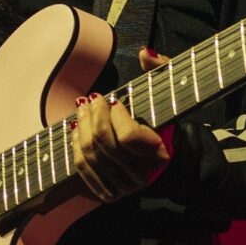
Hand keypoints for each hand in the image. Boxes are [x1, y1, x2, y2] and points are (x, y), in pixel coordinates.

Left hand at [70, 49, 173, 201]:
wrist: (168, 163)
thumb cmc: (165, 124)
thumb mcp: (169, 95)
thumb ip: (161, 71)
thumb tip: (145, 53)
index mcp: (159, 153)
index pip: (129, 137)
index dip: (116, 116)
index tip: (114, 100)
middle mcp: (141, 175)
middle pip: (104, 144)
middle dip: (94, 116)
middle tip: (92, 99)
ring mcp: (123, 186)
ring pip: (91, 155)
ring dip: (83, 127)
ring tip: (82, 109)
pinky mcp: (109, 191)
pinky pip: (84, 168)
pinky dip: (76, 146)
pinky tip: (77, 129)